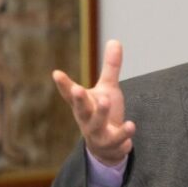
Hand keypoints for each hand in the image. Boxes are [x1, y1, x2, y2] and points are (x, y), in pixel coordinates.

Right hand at [52, 40, 135, 165]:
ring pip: (96, 124)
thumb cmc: (104, 113)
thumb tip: (115, 40)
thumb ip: (110, 67)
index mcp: (83, 104)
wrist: (107, 146)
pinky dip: (124, 133)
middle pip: (80, 109)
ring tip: (106, 100)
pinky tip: (131, 125)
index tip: (56, 73)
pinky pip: (117, 139)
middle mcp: (86, 118)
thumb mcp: (108, 88)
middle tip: (77, 88)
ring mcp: (97, 132)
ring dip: (100, 112)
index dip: (63, 84)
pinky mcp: (110, 143)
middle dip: (78, 99)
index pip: (70, 94)